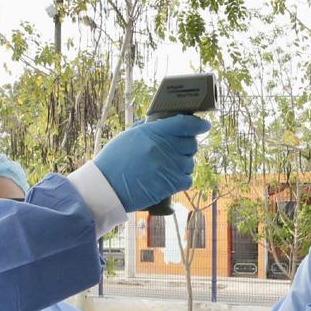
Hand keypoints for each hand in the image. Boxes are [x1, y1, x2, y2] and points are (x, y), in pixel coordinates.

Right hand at [94, 114, 211, 211]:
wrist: (106, 187)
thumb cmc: (114, 160)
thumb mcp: (129, 135)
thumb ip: (148, 128)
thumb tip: (163, 123)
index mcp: (154, 132)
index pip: (185, 123)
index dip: (198, 124)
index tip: (204, 125)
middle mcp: (164, 148)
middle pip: (191, 144)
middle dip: (187, 146)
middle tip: (176, 149)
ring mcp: (168, 167)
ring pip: (190, 163)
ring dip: (183, 163)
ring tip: (168, 166)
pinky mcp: (169, 184)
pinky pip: (187, 179)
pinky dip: (182, 179)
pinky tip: (170, 177)